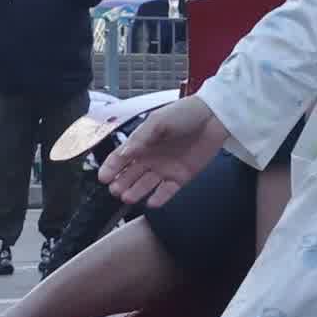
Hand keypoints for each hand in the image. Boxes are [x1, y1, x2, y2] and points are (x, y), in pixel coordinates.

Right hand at [104, 97, 229, 207]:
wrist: (213, 117)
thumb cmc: (183, 114)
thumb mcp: (158, 121)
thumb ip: (141, 139)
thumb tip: (124, 153)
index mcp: (142, 143)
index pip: (120, 158)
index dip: (110, 168)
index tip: (103, 178)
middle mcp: (150, 158)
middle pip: (130, 175)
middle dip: (121, 183)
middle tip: (116, 191)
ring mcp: (165, 169)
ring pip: (146, 185)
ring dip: (136, 192)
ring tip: (128, 198)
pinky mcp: (181, 177)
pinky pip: (167, 191)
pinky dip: (159, 198)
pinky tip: (151, 203)